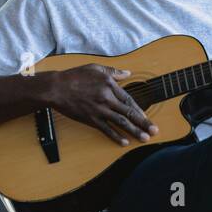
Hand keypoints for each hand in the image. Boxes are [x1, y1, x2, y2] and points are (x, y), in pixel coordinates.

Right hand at [44, 63, 158, 145]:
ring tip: (144, 138)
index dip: (140, 110)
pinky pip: (105, 129)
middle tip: (155, 131)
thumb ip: (113, 72)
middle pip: (129, 113)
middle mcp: (107, 99)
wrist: (56, 88)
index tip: (148, 118)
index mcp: (110, 86)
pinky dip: (115, 136)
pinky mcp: (90, 119)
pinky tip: (124, 142)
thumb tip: (127, 73)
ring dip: (134, 131)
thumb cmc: (74, 76)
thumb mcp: (95, 68)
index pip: (129, 100)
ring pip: (120, 122)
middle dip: (143, 123)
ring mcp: (99, 110)